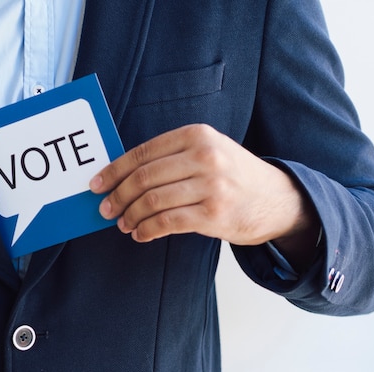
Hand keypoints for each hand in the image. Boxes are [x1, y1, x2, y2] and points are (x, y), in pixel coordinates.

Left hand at [89, 124, 318, 255]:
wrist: (277, 200)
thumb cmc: (233, 176)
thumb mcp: (208, 152)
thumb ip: (170, 158)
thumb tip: (122, 177)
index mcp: (197, 135)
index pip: (143, 153)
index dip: (114, 171)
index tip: (96, 184)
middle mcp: (204, 156)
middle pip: (143, 178)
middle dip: (117, 196)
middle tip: (106, 209)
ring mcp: (211, 185)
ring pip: (152, 201)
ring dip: (130, 216)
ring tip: (123, 224)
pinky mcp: (214, 213)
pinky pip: (167, 222)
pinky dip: (147, 230)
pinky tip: (141, 234)